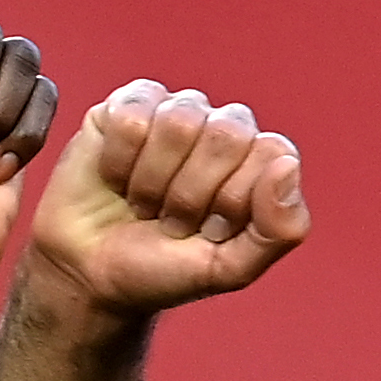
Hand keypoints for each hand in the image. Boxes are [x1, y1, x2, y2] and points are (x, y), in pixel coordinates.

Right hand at [26, 79, 309, 315]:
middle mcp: (222, 127)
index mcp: (259, 160)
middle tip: (174, 221)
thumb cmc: (164, 269)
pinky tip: (116, 181)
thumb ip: (280, 229)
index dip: (235, 200)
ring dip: (153, 181)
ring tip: (145, 204)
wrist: (92, 275)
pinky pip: (130, 118)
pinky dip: (118, 164)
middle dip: (193, 194)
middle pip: (226, 134)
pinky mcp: (125, 106)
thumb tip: (287, 165)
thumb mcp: (230, 269)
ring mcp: (175, 111)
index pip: (270, 153)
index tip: (212, 230)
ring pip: (178, 122)